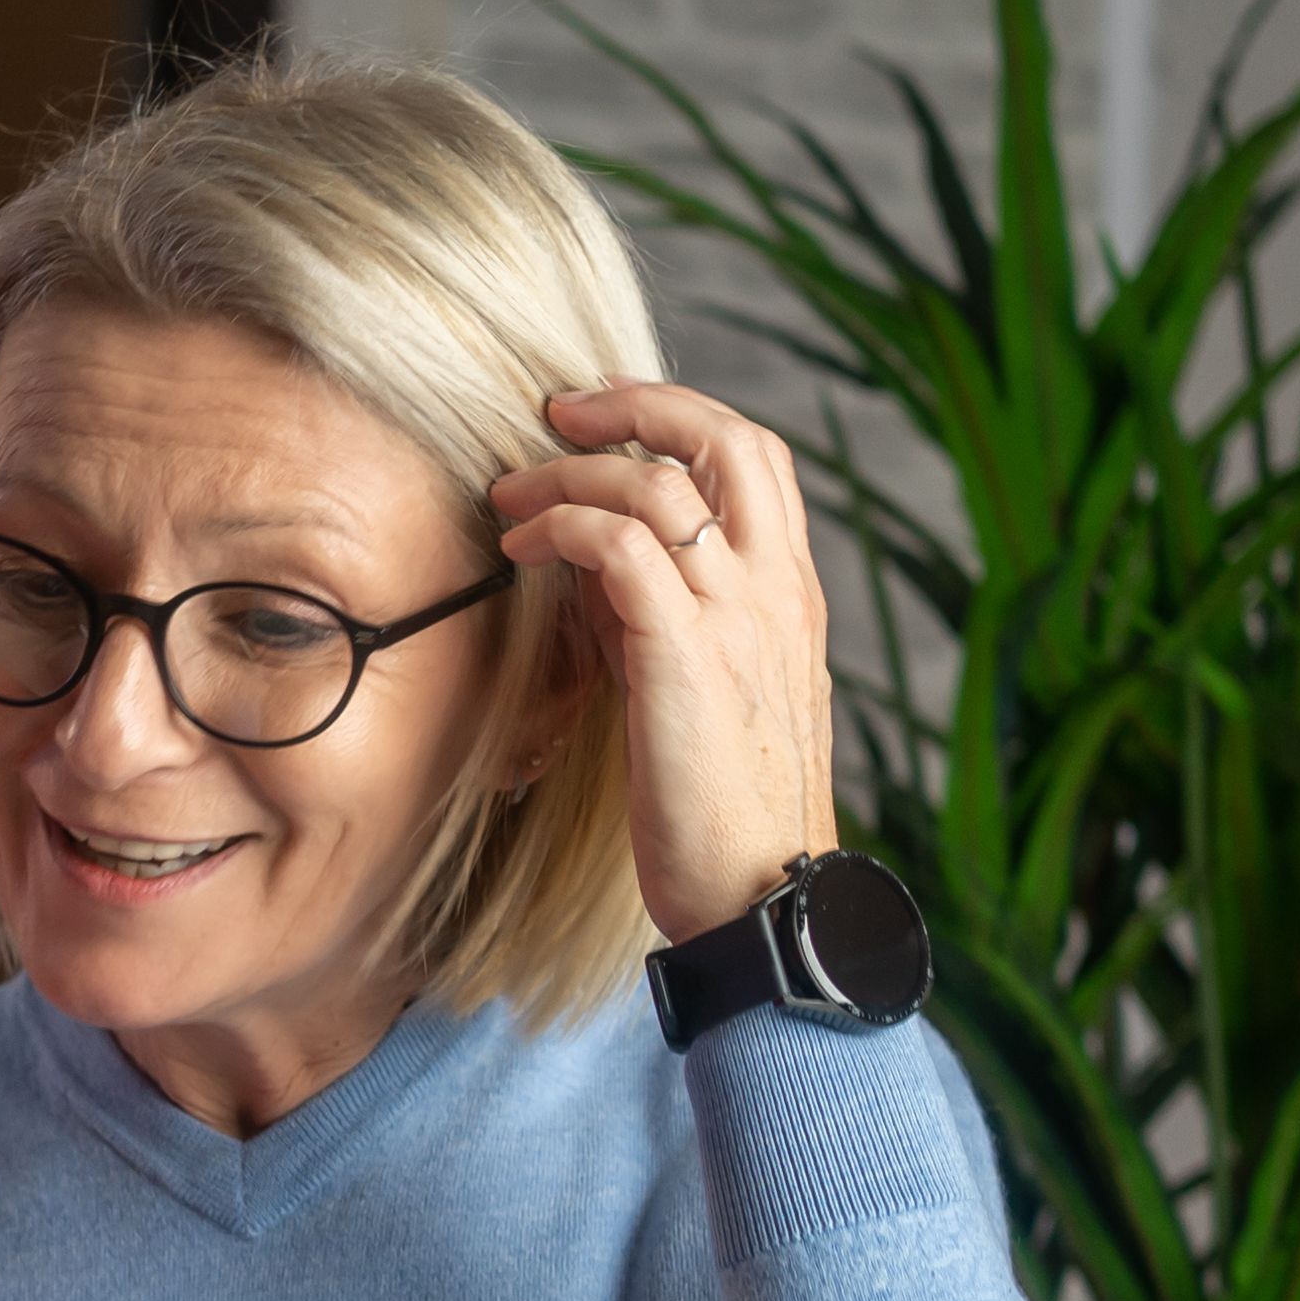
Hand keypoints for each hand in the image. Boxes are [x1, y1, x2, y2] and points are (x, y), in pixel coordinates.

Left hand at [484, 380, 839, 943]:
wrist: (764, 898)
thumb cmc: (720, 812)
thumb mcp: (698, 693)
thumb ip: (658, 621)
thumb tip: (589, 569)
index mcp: (790, 595)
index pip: (756, 458)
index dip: (680, 417)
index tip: (604, 425)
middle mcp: (776, 592)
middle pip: (729, 436)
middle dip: (637, 402)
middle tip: (558, 413)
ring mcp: (739, 620)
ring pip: (660, 482)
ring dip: (569, 471)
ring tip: (509, 492)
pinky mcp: (687, 658)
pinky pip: (621, 546)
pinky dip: (561, 526)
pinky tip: (520, 548)